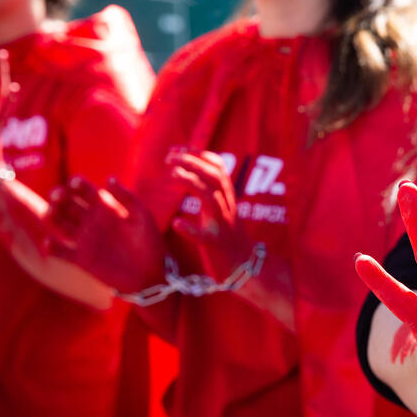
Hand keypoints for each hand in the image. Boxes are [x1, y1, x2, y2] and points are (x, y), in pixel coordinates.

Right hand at [46, 176, 164, 293]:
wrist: (149, 275)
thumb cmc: (149, 244)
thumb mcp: (142, 217)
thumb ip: (127, 198)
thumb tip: (109, 178)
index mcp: (106, 209)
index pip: (86, 191)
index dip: (79, 184)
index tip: (75, 182)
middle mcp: (91, 222)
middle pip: (68, 204)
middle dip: (60, 197)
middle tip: (58, 195)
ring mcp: (84, 240)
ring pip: (60, 224)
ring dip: (52, 216)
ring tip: (51, 213)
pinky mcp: (80, 259)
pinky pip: (60, 252)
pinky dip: (51, 247)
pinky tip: (49, 242)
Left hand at [165, 148, 250, 280]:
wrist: (245, 267)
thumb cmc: (228, 238)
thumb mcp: (222, 209)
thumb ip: (210, 191)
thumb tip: (193, 170)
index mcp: (228, 198)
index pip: (219, 168)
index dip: (200, 154)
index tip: (180, 148)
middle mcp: (227, 207)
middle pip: (214, 177)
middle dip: (193, 162)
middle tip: (170, 156)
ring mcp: (223, 226)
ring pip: (211, 198)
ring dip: (191, 182)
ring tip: (172, 173)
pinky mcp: (216, 246)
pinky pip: (204, 237)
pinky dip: (191, 230)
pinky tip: (178, 223)